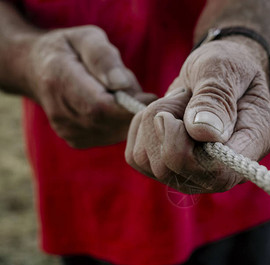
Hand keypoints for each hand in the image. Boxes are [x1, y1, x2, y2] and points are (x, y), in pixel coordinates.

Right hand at [25, 25, 155, 147]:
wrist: (37, 69)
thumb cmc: (70, 49)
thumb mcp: (87, 38)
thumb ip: (104, 58)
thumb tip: (121, 85)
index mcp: (59, 79)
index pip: (99, 106)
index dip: (129, 107)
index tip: (151, 97)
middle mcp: (59, 111)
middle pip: (108, 122)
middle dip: (131, 109)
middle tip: (137, 91)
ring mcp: (66, 130)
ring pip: (113, 131)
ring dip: (127, 116)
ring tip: (121, 95)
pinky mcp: (76, 141)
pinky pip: (110, 137)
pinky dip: (120, 124)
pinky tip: (114, 107)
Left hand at [125, 38, 269, 193]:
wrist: (219, 72)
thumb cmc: (227, 65)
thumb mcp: (224, 68)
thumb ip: (216, 97)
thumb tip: (203, 132)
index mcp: (254, 143)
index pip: (219, 172)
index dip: (185, 150)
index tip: (172, 116)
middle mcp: (227, 168)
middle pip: (176, 171)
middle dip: (164, 126)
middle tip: (182, 96)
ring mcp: (198, 173)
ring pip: (152, 165)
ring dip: (153, 124)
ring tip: (178, 102)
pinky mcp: (172, 168)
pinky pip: (139, 158)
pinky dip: (141, 130)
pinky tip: (163, 113)